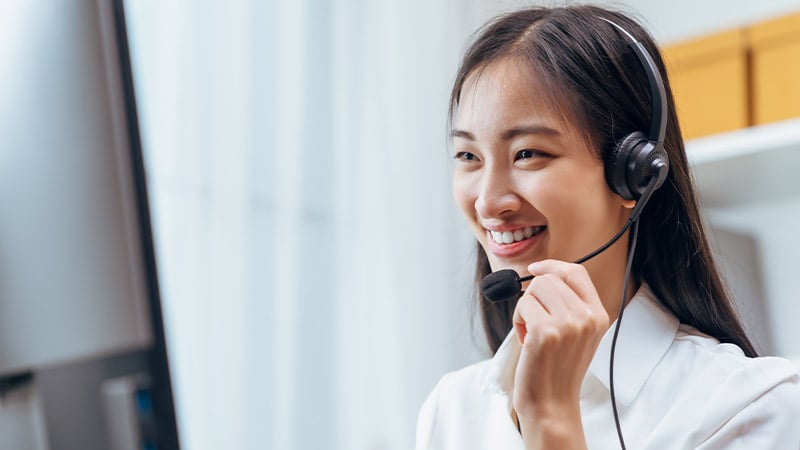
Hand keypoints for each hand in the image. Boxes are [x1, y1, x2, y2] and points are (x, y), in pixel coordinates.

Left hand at [512, 259, 608, 447]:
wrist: (552, 402)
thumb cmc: (557, 369)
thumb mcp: (577, 333)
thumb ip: (570, 305)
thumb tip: (544, 274)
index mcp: (598, 315)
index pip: (577, 272)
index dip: (553, 266)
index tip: (535, 270)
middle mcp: (587, 317)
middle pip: (549, 279)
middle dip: (533, 296)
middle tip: (534, 323)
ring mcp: (568, 324)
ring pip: (534, 289)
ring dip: (525, 308)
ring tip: (531, 332)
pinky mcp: (545, 332)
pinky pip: (522, 305)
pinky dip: (518, 321)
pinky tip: (527, 342)